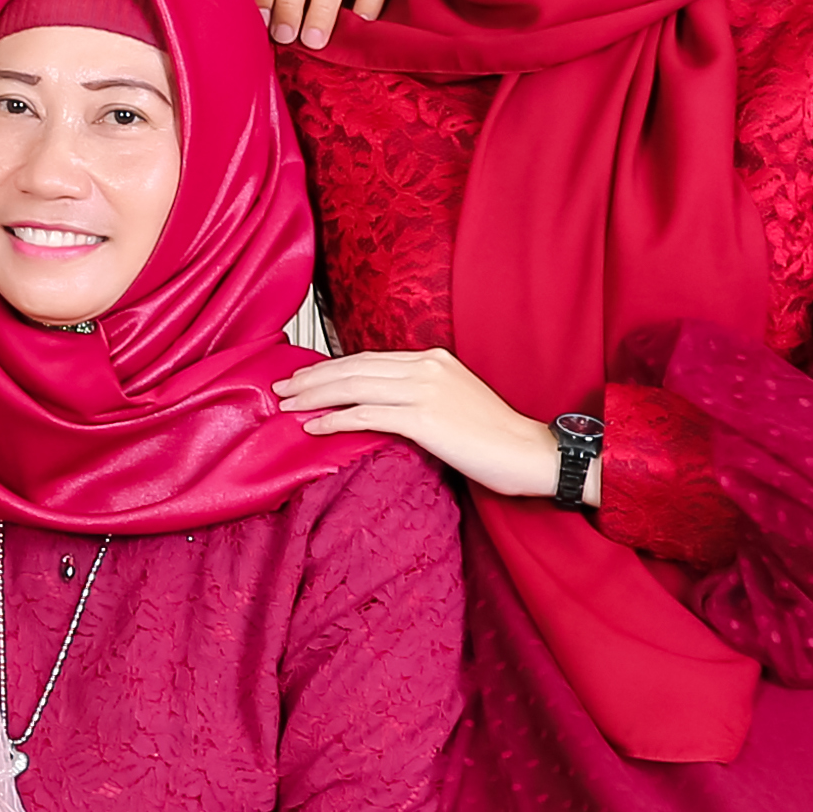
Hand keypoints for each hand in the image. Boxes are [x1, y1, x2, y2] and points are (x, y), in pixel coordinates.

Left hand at [277, 347, 559, 497]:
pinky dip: (336, 419)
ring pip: (354, 387)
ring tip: (288, 404)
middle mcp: (425, 367)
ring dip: (315, 395)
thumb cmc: (494, 436)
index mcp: (432, 359)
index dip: (332, 367)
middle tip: (282, 387)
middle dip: (313, 377)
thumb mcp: (453, 400)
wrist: (530, 452)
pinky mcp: (424, 418)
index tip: (304, 375)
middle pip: (354, 367)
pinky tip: (314, 426)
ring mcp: (424, 390)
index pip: (368, 359)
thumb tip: (380, 404)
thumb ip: (418, 395)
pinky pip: (368, 415)